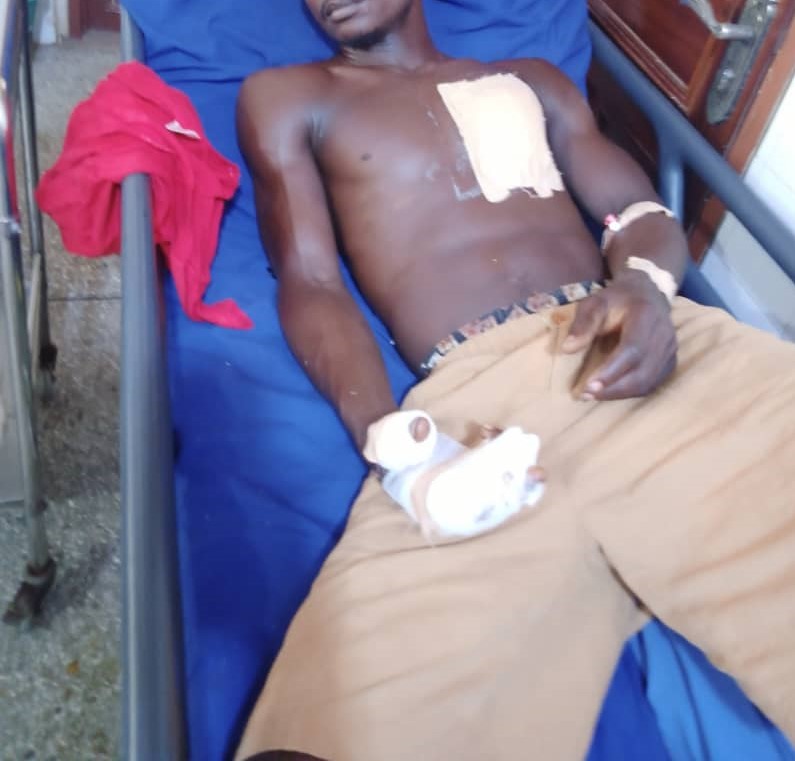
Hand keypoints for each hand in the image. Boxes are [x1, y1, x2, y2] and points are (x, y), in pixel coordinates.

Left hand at [561, 270, 677, 400]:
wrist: (646, 294)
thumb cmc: (616, 300)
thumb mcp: (595, 303)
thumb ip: (583, 324)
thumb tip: (567, 349)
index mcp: (646, 316)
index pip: (632, 349)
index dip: (611, 371)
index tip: (588, 386)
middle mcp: (664, 334)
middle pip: (642, 372)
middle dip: (613, 388)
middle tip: (585, 395)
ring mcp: (670, 349)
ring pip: (648, 381)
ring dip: (620, 393)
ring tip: (593, 396)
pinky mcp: (670, 361)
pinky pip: (652, 383)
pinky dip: (630, 392)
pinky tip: (610, 392)